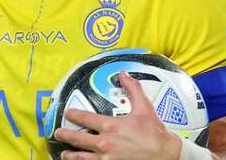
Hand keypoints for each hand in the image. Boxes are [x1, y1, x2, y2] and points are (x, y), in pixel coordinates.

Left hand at [54, 71, 182, 159]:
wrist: (166, 156)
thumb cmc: (155, 135)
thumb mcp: (144, 108)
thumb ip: (132, 89)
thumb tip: (124, 74)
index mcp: (110, 126)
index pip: (85, 118)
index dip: (73, 114)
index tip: (68, 113)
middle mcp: (105, 143)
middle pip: (77, 139)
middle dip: (66, 135)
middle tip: (59, 133)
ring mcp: (106, 159)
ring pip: (81, 157)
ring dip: (71, 155)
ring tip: (65, 154)